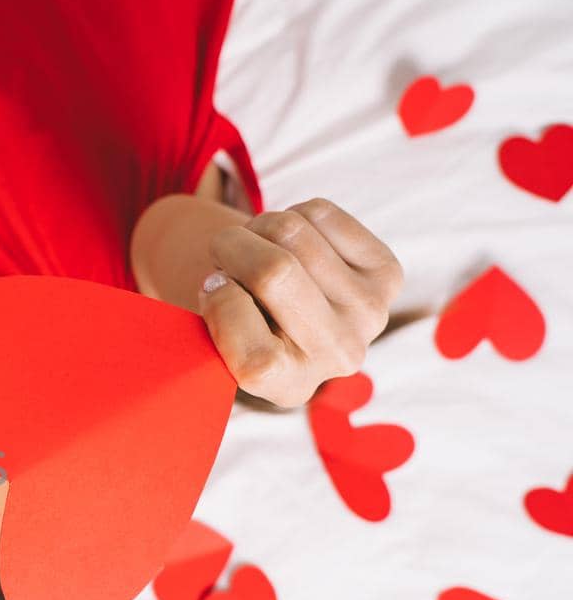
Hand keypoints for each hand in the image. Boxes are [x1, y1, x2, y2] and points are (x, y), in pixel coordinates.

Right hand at [199, 199, 402, 407]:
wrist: (296, 317)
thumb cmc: (242, 322)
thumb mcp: (215, 336)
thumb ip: (214, 322)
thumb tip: (223, 283)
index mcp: (287, 385)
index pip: (254, 354)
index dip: (219, 304)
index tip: (213, 286)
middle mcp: (338, 356)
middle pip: (272, 272)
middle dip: (231, 246)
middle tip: (224, 250)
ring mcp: (370, 313)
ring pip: (291, 230)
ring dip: (258, 227)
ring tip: (257, 246)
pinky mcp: (387, 273)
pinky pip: (319, 214)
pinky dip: (293, 214)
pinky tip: (293, 242)